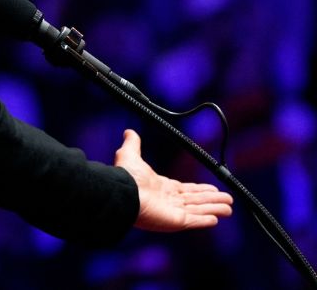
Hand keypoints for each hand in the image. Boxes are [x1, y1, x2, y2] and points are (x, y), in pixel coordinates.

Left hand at [114, 129, 233, 231]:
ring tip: (229, 208)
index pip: (186, 190)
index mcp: (162, 188)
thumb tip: (129, 132)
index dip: (200, 190)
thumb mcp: (130, 155)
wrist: (123, 193)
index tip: (213, 189)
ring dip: (214, 208)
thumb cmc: (125, 177)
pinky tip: (215, 220)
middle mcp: (169, 201)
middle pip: (196, 201)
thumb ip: (133, 144)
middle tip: (228, 199)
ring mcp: (173, 212)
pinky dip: (205, 220)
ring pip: (199, 210)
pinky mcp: (176, 221)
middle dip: (212, 200)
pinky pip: (194, 221)